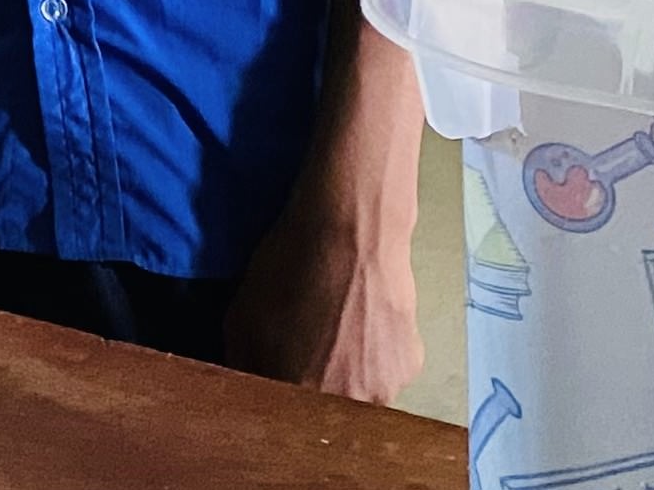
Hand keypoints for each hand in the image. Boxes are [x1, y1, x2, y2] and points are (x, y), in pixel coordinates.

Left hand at [224, 162, 422, 402]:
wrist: (351, 232)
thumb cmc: (289, 271)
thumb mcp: (241, 321)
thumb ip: (244, 368)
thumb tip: (246, 389)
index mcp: (302, 397)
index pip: (285, 421)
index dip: (278, 400)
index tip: (275, 379)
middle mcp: (349, 405)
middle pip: (325, 411)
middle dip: (312, 388)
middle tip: (306, 351)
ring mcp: (386, 388)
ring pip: (357, 394)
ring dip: (345, 375)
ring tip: (336, 331)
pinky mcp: (412, 366)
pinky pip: (384, 372)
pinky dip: (373, 356)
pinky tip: (362, 322)